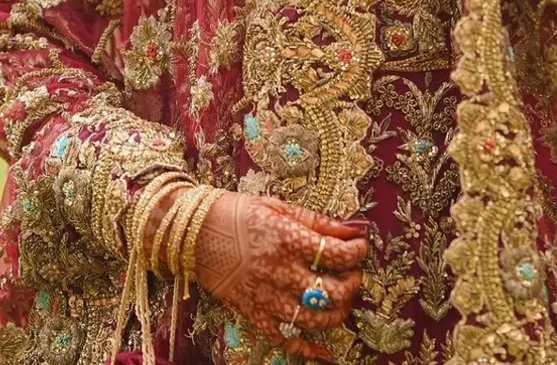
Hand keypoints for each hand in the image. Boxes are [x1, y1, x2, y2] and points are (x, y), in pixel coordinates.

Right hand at [193, 191, 366, 361]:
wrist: (195, 234)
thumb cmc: (239, 213)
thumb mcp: (278, 206)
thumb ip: (316, 220)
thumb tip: (350, 229)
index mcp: (288, 239)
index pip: (337, 253)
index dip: (357, 252)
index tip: (361, 246)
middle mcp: (280, 271)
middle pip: (331, 292)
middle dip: (352, 285)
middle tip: (354, 276)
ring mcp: (266, 297)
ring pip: (314, 319)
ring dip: (337, 313)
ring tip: (342, 301)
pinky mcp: (252, 314)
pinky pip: (284, 339)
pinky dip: (307, 348)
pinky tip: (323, 350)